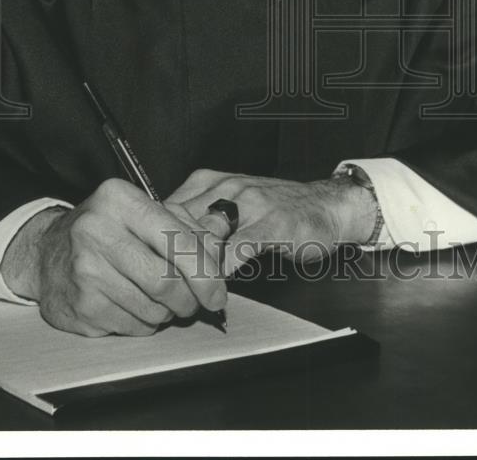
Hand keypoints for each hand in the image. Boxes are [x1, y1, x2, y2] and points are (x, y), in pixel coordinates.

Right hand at [0, 178, 228, 336]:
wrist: (46, 254)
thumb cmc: (107, 231)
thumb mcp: (144, 214)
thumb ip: (187, 226)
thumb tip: (222, 244)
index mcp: (119, 199)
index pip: (176, 239)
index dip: (205, 272)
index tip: (218, 293)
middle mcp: (97, 230)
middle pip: (166, 280)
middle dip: (190, 299)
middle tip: (195, 302)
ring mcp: (84, 270)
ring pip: (152, 308)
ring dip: (168, 312)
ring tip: (160, 299)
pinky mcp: (80, 305)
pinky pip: (132, 326)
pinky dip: (145, 323)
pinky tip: (135, 306)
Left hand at [167, 169, 377, 274]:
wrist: (327, 205)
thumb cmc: (275, 210)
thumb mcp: (229, 206)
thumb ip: (197, 220)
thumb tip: (158, 246)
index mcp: (209, 182)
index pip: (164, 209)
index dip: (152, 243)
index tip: (150, 269)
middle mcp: (225, 187)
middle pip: (178, 224)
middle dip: (167, 261)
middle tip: (163, 290)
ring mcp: (249, 205)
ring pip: (202, 238)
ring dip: (191, 271)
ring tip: (185, 295)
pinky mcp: (271, 225)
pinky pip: (235, 252)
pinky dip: (222, 275)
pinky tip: (218, 291)